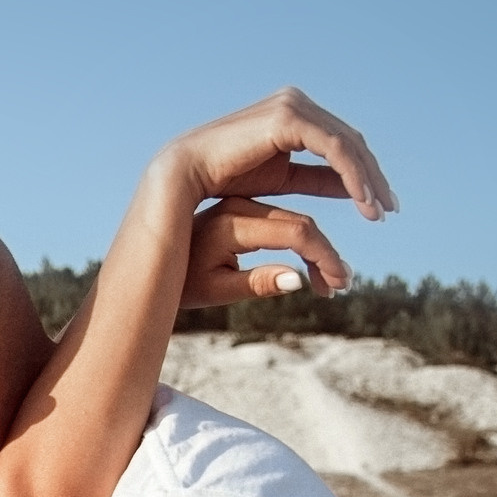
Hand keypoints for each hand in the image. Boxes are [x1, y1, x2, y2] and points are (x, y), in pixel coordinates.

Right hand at [159, 87, 398, 221]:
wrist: (184, 174)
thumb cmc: (221, 181)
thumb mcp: (281, 181)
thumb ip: (316, 178)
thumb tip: (348, 187)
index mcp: (292, 113)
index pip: (340, 141)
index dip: (363, 172)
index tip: (380, 204)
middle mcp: (294, 102)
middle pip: (350, 140)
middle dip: (372, 176)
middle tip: (389, 210)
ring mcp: (292, 105)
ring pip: (346, 143)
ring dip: (367, 179)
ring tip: (377, 212)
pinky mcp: (288, 118)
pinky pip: (333, 148)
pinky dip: (352, 175)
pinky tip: (361, 202)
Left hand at [182, 197, 351, 307]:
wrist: (153, 259)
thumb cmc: (182, 283)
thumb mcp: (215, 292)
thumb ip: (257, 284)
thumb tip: (299, 280)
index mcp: (230, 224)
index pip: (295, 233)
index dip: (323, 257)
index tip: (337, 285)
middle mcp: (239, 206)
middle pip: (301, 224)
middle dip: (327, 254)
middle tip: (343, 284)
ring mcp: (243, 203)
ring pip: (297, 221)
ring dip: (320, 248)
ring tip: (334, 279)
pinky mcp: (246, 207)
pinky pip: (284, 220)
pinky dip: (304, 241)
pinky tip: (314, 264)